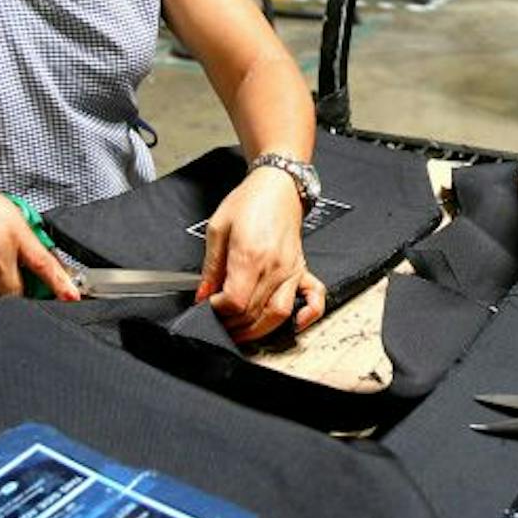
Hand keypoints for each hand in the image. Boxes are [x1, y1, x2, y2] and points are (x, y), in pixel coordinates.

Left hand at [197, 166, 325, 341]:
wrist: (277, 186)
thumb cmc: (249, 202)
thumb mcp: (217, 228)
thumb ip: (210, 266)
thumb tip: (203, 295)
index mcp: (250, 254)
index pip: (235, 300)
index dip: (218, 310)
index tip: (207, 305)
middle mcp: (274, 266)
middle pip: (253, 312)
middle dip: (231, 324)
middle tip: (218, 321)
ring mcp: (291, 270)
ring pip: (279, 314)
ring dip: (258, 330)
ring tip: (241, 331)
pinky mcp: (301, 270)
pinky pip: (314, 298)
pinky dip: (308, 316)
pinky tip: (295, 324)